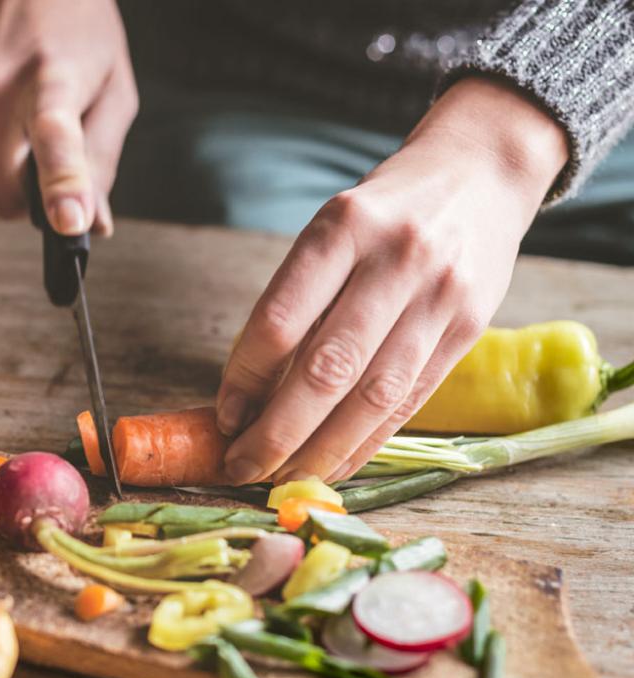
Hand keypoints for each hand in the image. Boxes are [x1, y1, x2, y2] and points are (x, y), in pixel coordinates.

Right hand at [0, 0, 136, 235]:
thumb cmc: (81, 30)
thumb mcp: (115, 91)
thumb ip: (103, 160)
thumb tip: (93, 224)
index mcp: (51, 82)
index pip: (54, 139)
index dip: (61, 186)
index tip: (68, 223)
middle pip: (7, 194)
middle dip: (34, 203)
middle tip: (67, 175)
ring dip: (24, 166)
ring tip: (44, 112)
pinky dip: (9, 146)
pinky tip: (20, 104)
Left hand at [216, 78, 568, 484]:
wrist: (480, 173)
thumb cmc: (383, 212)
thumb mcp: (332, 230)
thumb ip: (298, 302)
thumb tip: (248, 395)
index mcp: (343, 227)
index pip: (280, 320)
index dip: (244, 379)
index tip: (223, 417)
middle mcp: (395, 259)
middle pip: (327, 369)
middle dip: (277, 432)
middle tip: (242, 467)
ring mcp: (439, 295)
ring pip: (373, 396)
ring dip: (322, 450)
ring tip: (284, 478)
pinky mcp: (470, 328)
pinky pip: (409, 401)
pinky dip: (366, 442)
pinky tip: (334, 464)